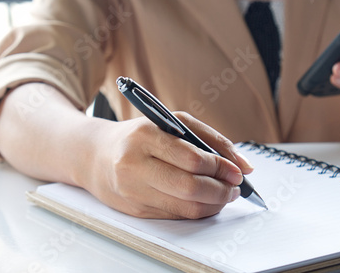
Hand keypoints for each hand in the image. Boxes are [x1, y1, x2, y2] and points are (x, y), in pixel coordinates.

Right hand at [82, 112, 253, 219]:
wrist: (95, 155)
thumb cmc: (139, 136)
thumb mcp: (173, 123)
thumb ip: (211, 139)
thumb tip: (244, 165)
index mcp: (146, 136)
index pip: (193, 159)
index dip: (221, 168)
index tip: (237, 171)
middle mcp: (135, 164)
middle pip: (190, 187)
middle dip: (221, 190)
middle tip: (234, 186)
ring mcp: (133, 191)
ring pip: (186, 207)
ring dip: (214, 204)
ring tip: (224, 194)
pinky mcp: (134, 210)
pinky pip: (176, 216)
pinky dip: (198, 210)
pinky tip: (205, 201)